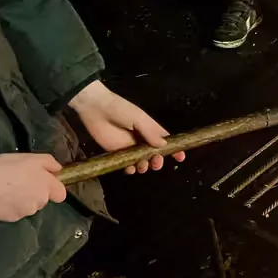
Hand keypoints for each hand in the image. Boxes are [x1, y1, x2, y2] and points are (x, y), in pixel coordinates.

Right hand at [0, 153, 65, 221]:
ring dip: (23, 201)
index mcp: (47, 186)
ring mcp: (26, 212)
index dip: (53, 189)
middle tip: (20, 183)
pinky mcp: (12, 219)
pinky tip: (0, 199)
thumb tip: (58, 170)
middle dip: (35, 193)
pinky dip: (10, 207)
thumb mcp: (31, 158)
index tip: (42, 183)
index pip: (60, 194)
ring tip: (8, 191)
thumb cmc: (6, 167)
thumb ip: (49, 163)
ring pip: (29, 207)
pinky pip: (15, 213)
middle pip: (43, 200)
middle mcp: (40, 202)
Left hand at [69, 81, 184, 173]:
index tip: (180, 157)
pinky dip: (130, 168)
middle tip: (156, 163)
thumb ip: (151, 132)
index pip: (165, 140)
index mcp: (150, 129)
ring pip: (142, 160)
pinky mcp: (117, 152)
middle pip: (155, 153)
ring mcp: (129, 147)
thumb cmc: (121, 110)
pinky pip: (126, 164)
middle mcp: (142, 139)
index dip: (173, 149)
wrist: (96, 109)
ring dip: (145, 165)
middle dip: (158, 160)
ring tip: (142, 166)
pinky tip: (130, 168)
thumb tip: (163, 145)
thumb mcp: (139, 118)